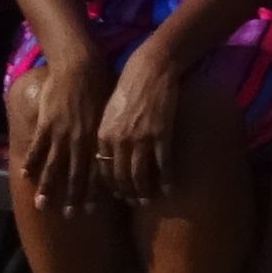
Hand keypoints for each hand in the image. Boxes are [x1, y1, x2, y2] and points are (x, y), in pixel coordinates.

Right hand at [7, 46, 111, 215]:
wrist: (80, 66)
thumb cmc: (100, 86)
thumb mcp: (109, 113)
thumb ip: (106, 133)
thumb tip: (113, 151)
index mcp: (97, 139)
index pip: (97, 171)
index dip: (93, 192)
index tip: (90, 210)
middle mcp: (80, 141)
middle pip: (75, 175)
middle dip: (71, 198)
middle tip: (68, 216)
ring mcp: (61, 133)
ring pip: (53, 167)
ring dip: (47, 188)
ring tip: (42, 205)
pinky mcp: (46, 123)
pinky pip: (37, 147)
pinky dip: (31, 162)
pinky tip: (26, 176)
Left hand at [89, 38, 186, 203]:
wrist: (150, 69)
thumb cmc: (128, 88)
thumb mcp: (109, 112)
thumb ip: (106, 135)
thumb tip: (104, 156)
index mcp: (103, 135)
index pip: (102, 170)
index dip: (108, 187)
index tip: (116, 197)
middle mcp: (119, 140)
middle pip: (120, 177)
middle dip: (126, 194)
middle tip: (134, 203)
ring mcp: (141, 139)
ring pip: (140, 175)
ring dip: (144, 191)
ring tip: (148, 200)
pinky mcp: (161, 135)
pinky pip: (163, 164)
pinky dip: (166, 179)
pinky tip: (169, 188)